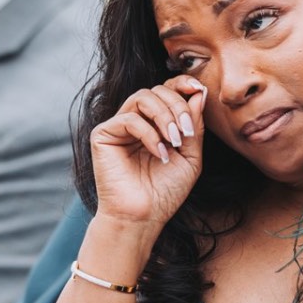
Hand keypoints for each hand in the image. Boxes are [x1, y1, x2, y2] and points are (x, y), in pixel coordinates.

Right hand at [89, 76, 206, 231]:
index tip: (199, 89)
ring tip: (175, 140)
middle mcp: (136, 120)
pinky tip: (159, 153)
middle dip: (178, 106)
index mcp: (155, 123)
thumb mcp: (190, 156)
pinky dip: (149, 134)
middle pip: (157, 90)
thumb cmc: (165, 192)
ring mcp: (118, 126)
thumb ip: (195, 125)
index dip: (182, 84)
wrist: (143, 218)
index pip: (167, 91)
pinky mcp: (103, 134)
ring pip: (142, 97)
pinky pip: (129, 119)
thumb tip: (199, 93)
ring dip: (165, 115)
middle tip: (187, 132)